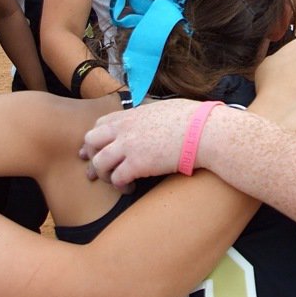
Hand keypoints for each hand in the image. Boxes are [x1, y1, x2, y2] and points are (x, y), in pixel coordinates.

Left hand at [82, 98, 204, 188]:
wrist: (205, 131)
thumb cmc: (194, 119)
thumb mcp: (165, 108)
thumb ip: (150, 114)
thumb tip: (152, 117)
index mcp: (132, 115)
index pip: (100, 124)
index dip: (95, 139)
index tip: (93, 150)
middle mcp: (126, 129)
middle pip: (90, 141)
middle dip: (90, 156)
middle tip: (96, 170)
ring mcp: (129, 146)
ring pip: (98, 162)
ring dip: (104, 175)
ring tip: (116, 182)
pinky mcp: (138, 164)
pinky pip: (117, 178)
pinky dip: (120, 186)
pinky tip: (130, 188)